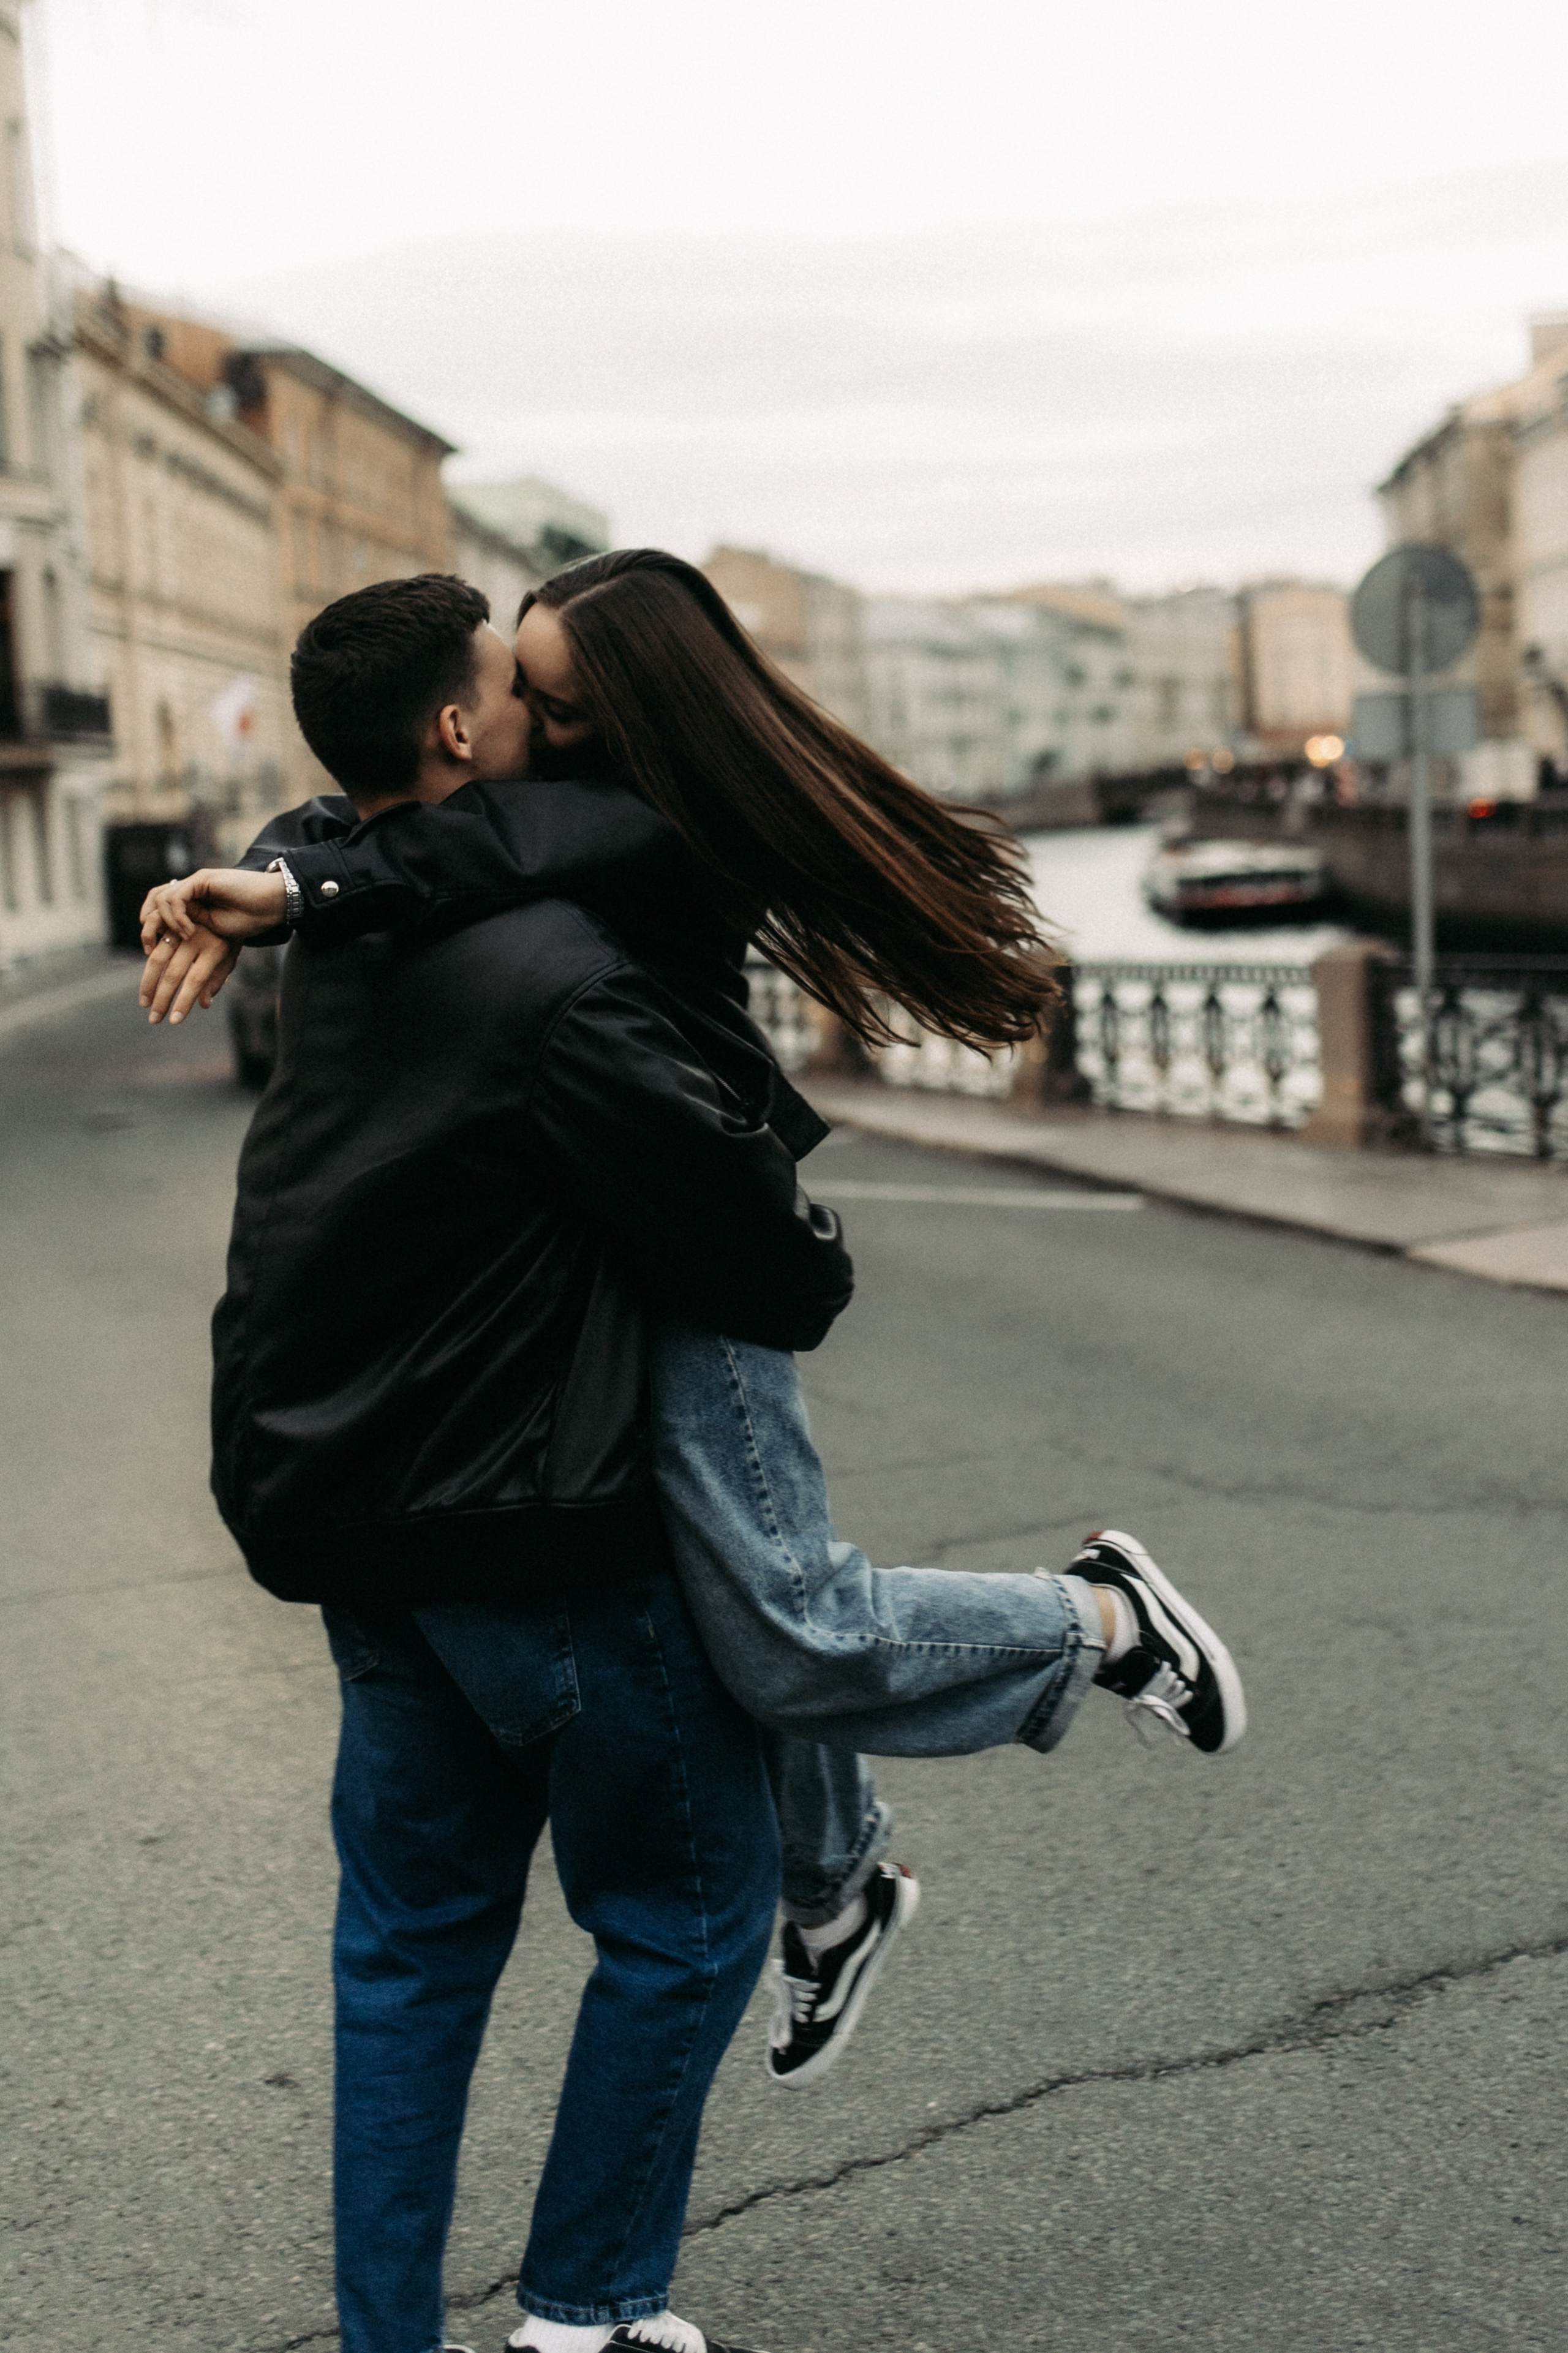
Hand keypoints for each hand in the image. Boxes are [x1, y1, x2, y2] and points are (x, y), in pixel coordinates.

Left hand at [139, 866, 285, 950]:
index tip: (151, 950)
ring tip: (185, 937)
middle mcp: (191, 891)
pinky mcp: (202, 879)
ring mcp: (196, 883)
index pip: (159, 908)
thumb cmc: (252, 921)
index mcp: (193, 903)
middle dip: (147, 926)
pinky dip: (178, 917)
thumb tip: (179, 964)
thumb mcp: (217, 935)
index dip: (149, 927)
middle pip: (154, 900)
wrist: (271, 904)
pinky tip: (190, 931)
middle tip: (151, 948)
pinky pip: (176, 897)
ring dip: (167, 922)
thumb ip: (197, 938)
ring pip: (162, 898)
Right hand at [139, 925, 241, 1024]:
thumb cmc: (227, 939)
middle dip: (162, 999)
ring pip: (158, 958)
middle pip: (174, 973)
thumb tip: (203, 1004)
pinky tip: (146, 978)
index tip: (174, 1021)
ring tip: (144, 1003)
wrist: (225, 904)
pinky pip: (152, 940)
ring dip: (148, 984)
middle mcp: (197, 939)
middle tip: (154, 1019)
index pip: (196, 981)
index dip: (184, 1002)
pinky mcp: (169, 921)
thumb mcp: (229, 958)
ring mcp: (180, 929)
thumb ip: (216, 980)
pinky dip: (146, 959)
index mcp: (215, 950)